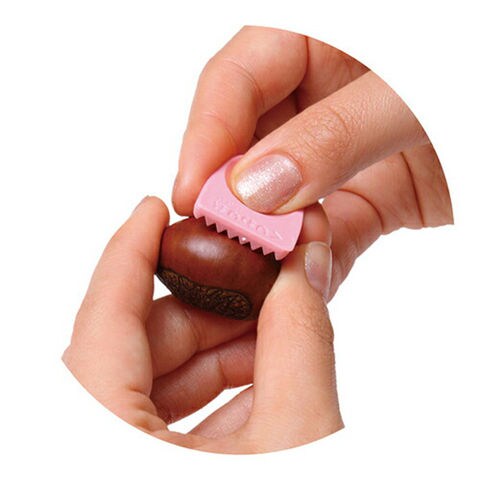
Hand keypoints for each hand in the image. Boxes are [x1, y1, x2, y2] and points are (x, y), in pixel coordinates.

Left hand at [63, 196, 342, 452]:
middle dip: (210, 302)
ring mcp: (117, 456)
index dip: (132, 248)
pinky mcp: (140, 468)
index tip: (155, 207)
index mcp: (105, 434)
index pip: (105, 315)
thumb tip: (305, 265)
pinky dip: (218, 387)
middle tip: (261, 270)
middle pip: (140, 341)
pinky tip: (266, 368)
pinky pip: (167, 413)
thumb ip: (301, 344)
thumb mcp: (299, 437)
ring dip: (220, 345)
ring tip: (277, 319)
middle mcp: (97, 442)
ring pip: (157, 377)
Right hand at [173, 26, 452, 296]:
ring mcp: (335, 154)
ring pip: (280, 201)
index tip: (192, 192)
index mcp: (317, 38)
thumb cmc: (475, 80)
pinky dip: (314, 263)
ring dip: (272, 239)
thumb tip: (257, 186)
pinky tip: (306, 287)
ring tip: (261, 273)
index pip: (237, 78)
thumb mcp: (415, 92)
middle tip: (220, 241)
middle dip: (233, 197)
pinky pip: (324, 233)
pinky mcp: (361, 198)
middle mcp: (316, 97)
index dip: (206, 134)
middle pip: (247, 145)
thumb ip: (334, 135)